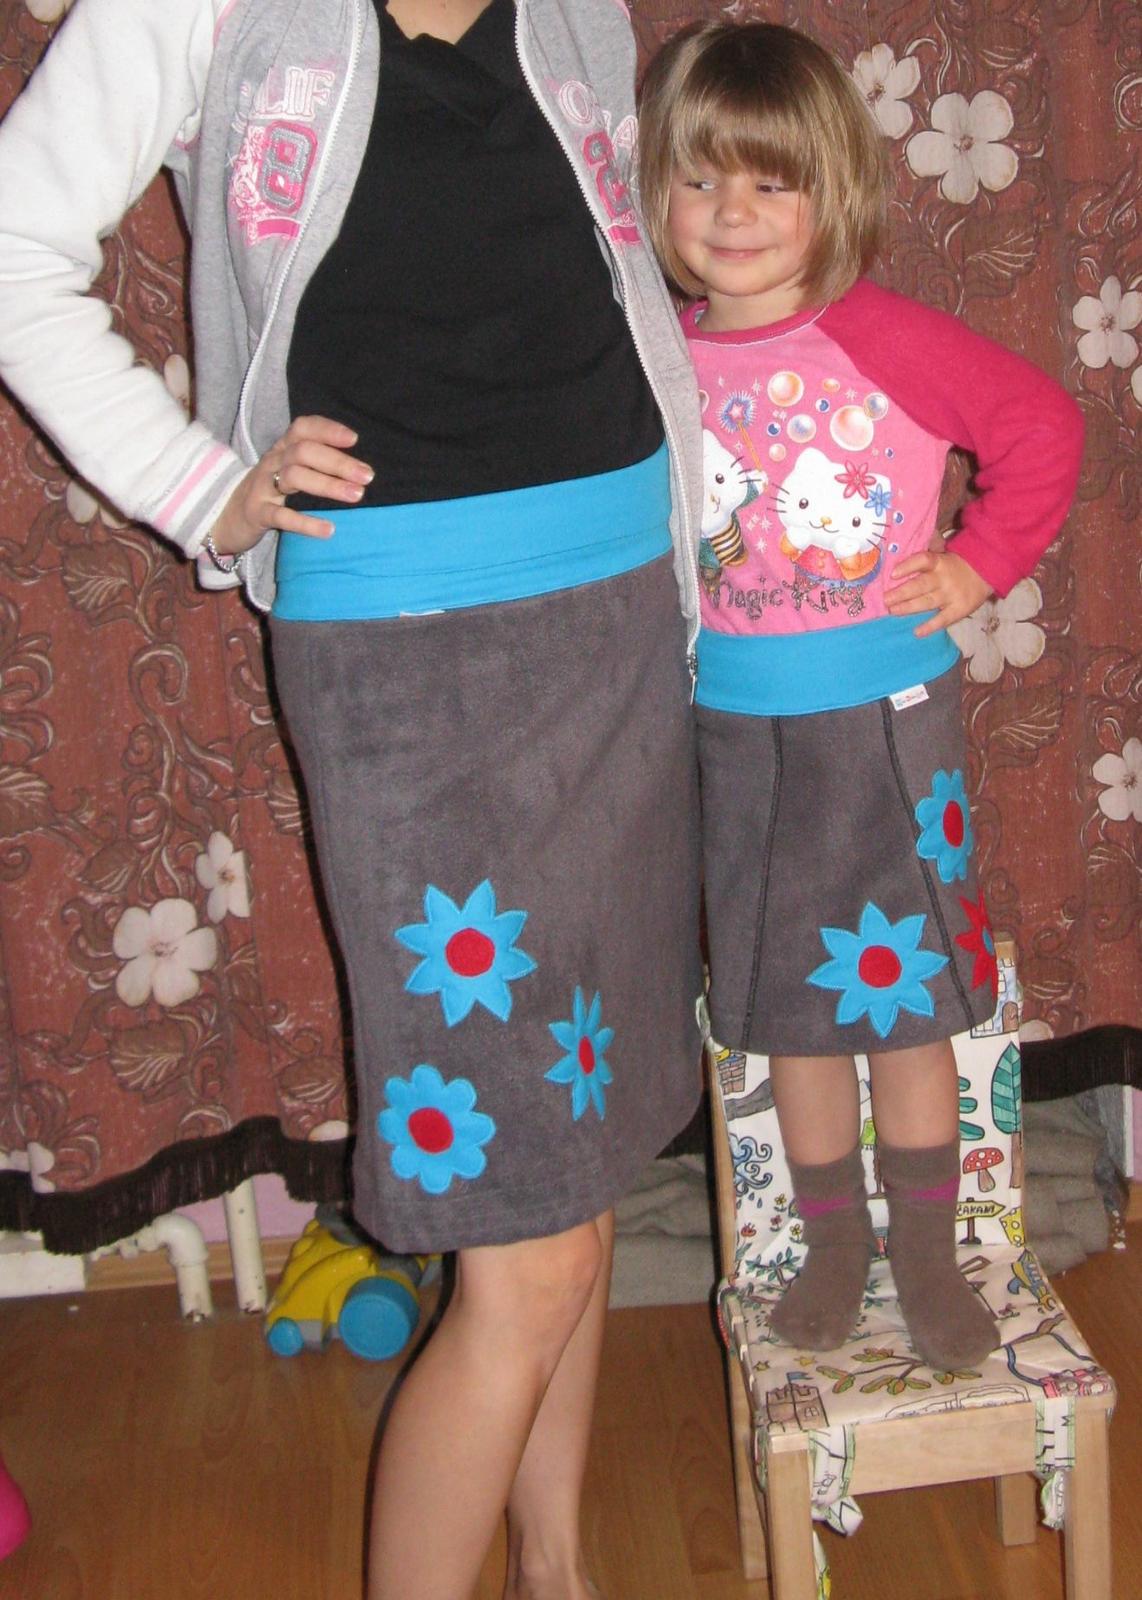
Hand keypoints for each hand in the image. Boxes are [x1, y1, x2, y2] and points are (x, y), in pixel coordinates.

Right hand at [210, 415, 373, 556]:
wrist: (224, 518)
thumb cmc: (268, 493)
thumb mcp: (287, 471)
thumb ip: (313, 464)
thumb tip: (357, 467)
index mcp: (281, 450)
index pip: (302, 428)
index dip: (327, 429)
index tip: (353, 439)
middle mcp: (271, 462)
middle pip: (304, 451)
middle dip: (338, 461)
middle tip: (367, 476)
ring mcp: (262, 487)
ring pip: (294, 476)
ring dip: (328, 484)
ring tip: (355, 496)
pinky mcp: (256, 513)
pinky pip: (281, 516)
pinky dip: (306, 523)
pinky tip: (328, 529)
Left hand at [883, 550, 991, 636]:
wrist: (986, 572)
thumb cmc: (955, 566)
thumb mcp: (942, 558)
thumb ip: (924, 563)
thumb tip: (894, 570)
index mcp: (939, 563)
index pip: (923, 560)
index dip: (908, 566)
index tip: (893, 574)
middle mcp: (944, 578)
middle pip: (920, 585)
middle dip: (901, 593)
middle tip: (886, 600)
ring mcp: (951, 595)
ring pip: (927, 602)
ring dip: (909, 607)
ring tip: (893, 611)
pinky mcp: (959, 609)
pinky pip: (943, 619)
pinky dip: (930, 626)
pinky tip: (917, 632)